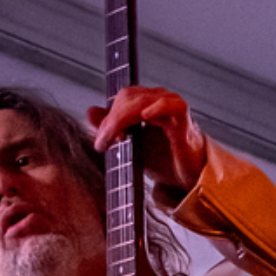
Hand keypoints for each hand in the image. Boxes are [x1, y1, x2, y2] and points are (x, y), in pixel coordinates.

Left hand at [88, 87, 207, 194]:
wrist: (185, 177)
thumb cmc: (163, 159)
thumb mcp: (130, 144)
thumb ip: (111, 128)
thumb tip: (90, 111)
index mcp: (146, 102)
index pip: (122, 98)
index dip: (109, 117)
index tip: (101, 142)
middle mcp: (159, 99)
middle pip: (128, 97)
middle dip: (112, 120)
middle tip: (103, 144)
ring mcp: (172, 107)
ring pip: (142, 100)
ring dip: (124, 119)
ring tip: (118, 139)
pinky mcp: (183, 120)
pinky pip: (172, 105)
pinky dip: (157, 107)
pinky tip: (146, 116)